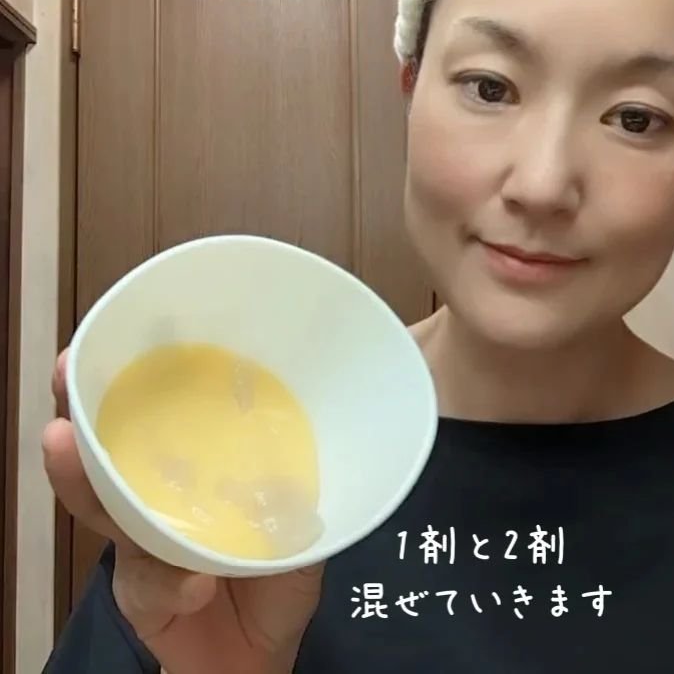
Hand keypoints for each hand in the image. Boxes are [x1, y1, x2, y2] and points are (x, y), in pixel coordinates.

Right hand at [43, 349, 324, 673]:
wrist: (258, 656)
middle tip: (65, 375)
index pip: (155, 421)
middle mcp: (155, 501)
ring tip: (64, 444)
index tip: (114, 343)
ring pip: (104, 506)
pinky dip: (170, 584)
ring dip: (84, 479)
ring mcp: (141, 547)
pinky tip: (193, 586)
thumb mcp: (297, 529)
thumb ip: (295, 495)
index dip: (131, 384)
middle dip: (83, 409)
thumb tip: (292, 469)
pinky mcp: (139, 594)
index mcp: (191, 474)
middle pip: (108, 451)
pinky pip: (147, 582)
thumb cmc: (275, 580)